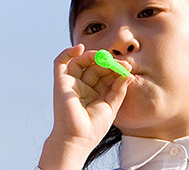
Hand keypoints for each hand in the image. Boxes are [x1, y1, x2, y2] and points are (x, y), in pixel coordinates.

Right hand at [38, 44, 134, 169]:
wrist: (78, 138)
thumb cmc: (93, 127)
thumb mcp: (111, 107)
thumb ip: (119, 90)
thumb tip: (129, 74)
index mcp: (93, 92)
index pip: (104, 74)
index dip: (115, 68)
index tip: (128, 67)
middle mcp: (81, 85)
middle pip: (93, 66)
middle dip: (107, 62)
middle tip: (121, 62)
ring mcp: (70, 82)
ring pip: (80, 61)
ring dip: (93, 56)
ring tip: (106, 58)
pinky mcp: (60, 81)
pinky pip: (60, 62)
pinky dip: (67, 52)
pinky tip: (80, 48)